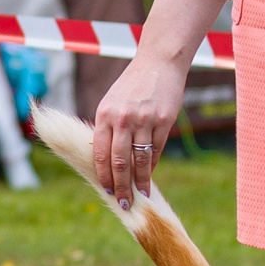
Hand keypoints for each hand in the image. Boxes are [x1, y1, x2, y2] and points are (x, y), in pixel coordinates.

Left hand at [90, 0, 227, 200]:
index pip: (100, 152)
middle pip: (119, 161)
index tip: (107, 189)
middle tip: (123, 203)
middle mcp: (123, 118)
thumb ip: (107, 128)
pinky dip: (152, 166)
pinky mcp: (164, 121)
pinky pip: (156, 150)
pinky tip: (149, 176)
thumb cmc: (131, 86)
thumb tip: (106, 161)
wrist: (158, 63)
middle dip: (120, 186)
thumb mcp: (111, 102)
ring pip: (140, 160)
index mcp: (105, 114)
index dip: (103, 174)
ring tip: (140, 195)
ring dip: (140, 181)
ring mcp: (145, 120)